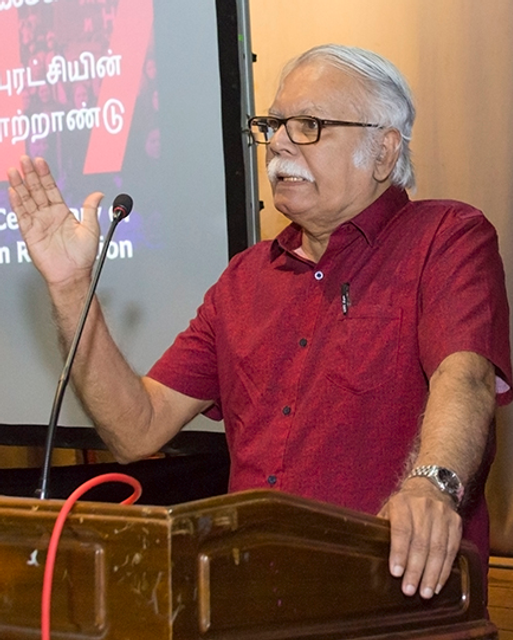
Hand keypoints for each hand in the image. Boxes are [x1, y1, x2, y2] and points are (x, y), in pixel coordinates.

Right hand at [7, 155, 102, 287]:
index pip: (51, 189)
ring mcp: (38, 223)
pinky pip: (22, 215)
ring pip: (27, 200)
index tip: (40, 161)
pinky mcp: (30, 233)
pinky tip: (13, 190)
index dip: (45, 175)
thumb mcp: (91, 229)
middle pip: (37, 190)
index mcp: (63, 213)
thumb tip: (99, 194)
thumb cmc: (83, 257)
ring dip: (20, 185)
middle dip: (30, 174)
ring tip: (14, 170)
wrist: (73, 275)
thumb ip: (90, 209)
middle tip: (25, 159)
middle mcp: (49, 216)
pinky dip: (17, 203)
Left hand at [378, 477, 461, 598]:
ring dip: (432, 574)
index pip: (401, 529)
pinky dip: (445, 570)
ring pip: (439, 548)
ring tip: (425, 593)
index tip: (396, 572)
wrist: (431, 486)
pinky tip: (438, 584)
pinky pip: (452, 550)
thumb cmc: (404, 505)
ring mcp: (442, 514)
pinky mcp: (455, 523)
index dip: (399, 552)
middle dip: (415, 569)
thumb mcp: (389, 509)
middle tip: (409, 590)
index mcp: (402, 503)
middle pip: (421, 542)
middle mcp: (423, 507)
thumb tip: (369, 551)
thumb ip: (382, 527)